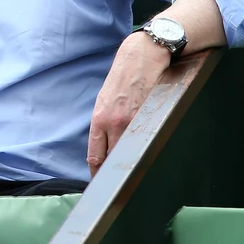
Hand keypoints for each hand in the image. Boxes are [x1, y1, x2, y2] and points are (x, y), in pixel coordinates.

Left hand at [87, 31, 170, 176]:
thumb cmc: (120, 79)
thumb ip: (102, 124)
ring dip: (129, 162)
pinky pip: (144, 141)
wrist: (139, 58)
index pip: (95, 155)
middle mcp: (113, 123)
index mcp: (99, 119)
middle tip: (114, 185)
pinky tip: (145, 153)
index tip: (98, 183)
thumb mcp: (104, 101)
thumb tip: (103, 146)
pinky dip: (144, 149)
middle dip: (112, 173)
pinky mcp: (148, 118)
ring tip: (130, 172)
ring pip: (129, 153)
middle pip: (112, 160)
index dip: (96, 173)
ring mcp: (132, 122)